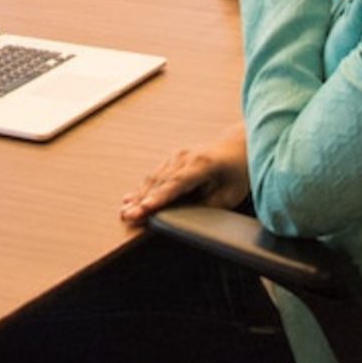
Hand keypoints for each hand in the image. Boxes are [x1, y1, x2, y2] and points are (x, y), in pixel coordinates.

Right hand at [121, 127, 249, 222]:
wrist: (237, 145)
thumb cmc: (237, 171)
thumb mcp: (231, 193)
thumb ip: (209, 205)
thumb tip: (186, 217)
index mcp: (202, 164)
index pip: (177, 183)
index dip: (160, 197)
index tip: (145, 208)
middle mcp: (185, 157)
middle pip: (160, 182)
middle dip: (142, 201)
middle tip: (127, 216)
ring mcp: (176, 156)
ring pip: (153, 178)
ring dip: (138, 196)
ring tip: (124, 211)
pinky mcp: (172, 160)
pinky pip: (154, 176)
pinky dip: (141, 189)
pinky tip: (129, 199)